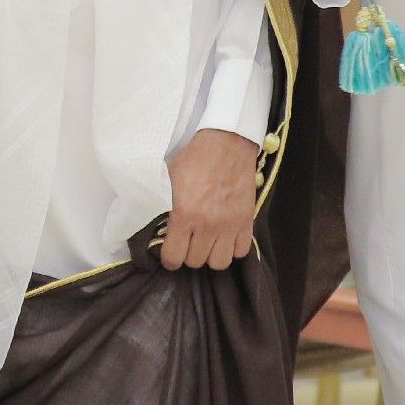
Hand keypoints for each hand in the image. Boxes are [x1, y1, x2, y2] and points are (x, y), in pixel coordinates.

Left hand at [161, 129, 259, 270]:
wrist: (226, 142)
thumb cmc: (194, 158)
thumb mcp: (169, 179)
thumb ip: (164, 205)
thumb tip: (157, 225)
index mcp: (184, 213)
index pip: (174, 257)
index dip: (169, 259)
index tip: (169, 254)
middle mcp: (207, 224)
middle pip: (196, 262)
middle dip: (188, 255)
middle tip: (187, 243)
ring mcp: (230, 225)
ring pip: (220, 263)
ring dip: (211, 255)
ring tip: (207, 243)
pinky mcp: (247, 220)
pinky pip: (241, 251)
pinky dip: (232, 248)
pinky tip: (225, 237)